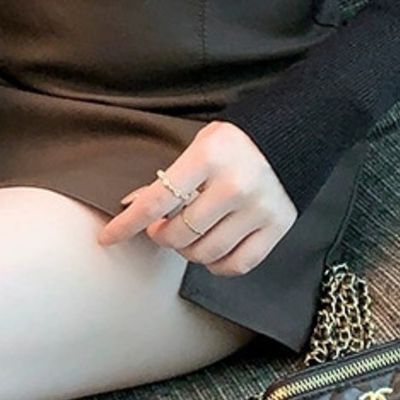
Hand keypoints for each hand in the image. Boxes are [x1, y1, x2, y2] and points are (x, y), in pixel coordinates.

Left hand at [96, 120, 296, 276]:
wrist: (292, 134)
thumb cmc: (237, 142)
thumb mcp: (199, 146)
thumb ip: (170, 178)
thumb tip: (133, 205)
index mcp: (209, 158)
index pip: (157, 201)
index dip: (127, 224)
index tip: (108, 237)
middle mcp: (234, 185)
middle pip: (179, 233)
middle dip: (161, 235)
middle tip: (161, 228)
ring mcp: (258, 209)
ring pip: (206, 253)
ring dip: (187, 251)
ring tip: (187, 236)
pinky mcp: (277, 227)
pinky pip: (238, 264)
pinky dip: (218, 265)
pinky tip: (211, 251)